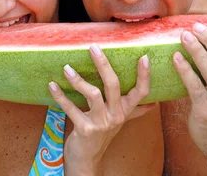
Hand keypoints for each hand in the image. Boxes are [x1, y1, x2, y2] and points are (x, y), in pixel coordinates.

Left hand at [48, 44, 154, 175]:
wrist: (87, 159)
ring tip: (67, 68)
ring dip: (78, 80)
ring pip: (93, 94)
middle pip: (114, 85)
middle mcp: (116, 115)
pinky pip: (71, 108)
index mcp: (125, 110)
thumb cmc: (102, 135)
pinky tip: (52, 85)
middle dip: (103, 65)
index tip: (144, 57)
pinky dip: (60, 96)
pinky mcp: (85, 129)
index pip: (141, 92)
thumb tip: (154, 103)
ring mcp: (101, 123)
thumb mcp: (120, 121)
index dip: (144, 75)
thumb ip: (135, 110)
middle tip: (93, 47)